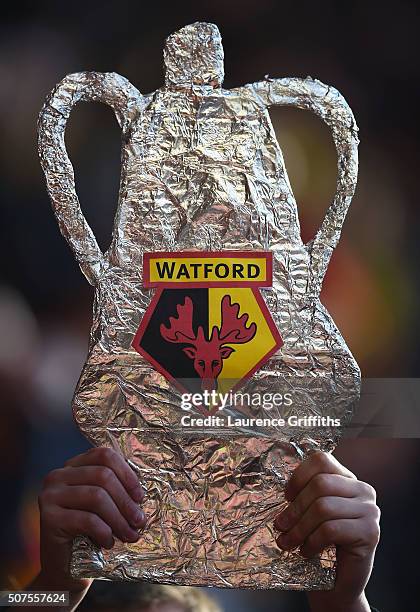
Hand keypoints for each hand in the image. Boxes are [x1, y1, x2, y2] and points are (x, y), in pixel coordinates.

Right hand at [35, 447, 145, 604]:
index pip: (104, 455)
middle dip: (126, 501)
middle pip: (103, 476)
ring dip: (119, 519)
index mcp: (73, 465)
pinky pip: (86, 519)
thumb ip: (116, 490)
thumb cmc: (89, 532)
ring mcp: (50, 495)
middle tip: (139, 521)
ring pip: (96, 496)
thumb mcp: (104, 506)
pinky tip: (109, 543)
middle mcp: (58, 475)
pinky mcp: (48, 517)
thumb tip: (140, 494)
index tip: (140, 496)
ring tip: (130, 535)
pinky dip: (104, 532)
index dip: (126, 473)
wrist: (64, 566)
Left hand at [274, 451, 379, 611]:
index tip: (286, 496)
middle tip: (280, 525)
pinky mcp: (370, 533)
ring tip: (287, 542)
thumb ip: (303, 495)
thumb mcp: (311, 513)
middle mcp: (363, 490)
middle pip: (320, 484)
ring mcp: (370, 510)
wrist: (338, 583)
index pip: (321, 460)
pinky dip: (312, 541)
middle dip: (295, 507)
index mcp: (348, 478)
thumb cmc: (320, 544)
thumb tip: (276, 486)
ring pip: (323, 508)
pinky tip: (306, 551)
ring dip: (298, 528)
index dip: (299, 476)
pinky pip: (331, 530)